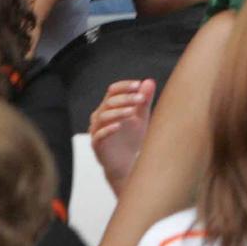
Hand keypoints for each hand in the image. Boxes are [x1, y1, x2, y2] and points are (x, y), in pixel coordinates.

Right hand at [89, 77, 155, 191]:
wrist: (127, 163)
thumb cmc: (132, 138)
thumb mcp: (141, 117)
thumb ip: (144, 100)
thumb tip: (149, 81)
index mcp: (109, 106)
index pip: (112, 90)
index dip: (124, 86)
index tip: (138, 84)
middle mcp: (100, 116)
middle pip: (109, 102)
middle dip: (125, 98)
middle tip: (141, 99)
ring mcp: (97, 130)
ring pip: (103, 117)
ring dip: (118, 112)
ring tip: (132, 111)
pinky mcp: (97, 145)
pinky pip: (99, 135)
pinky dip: (108, 129)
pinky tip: (118, 126)